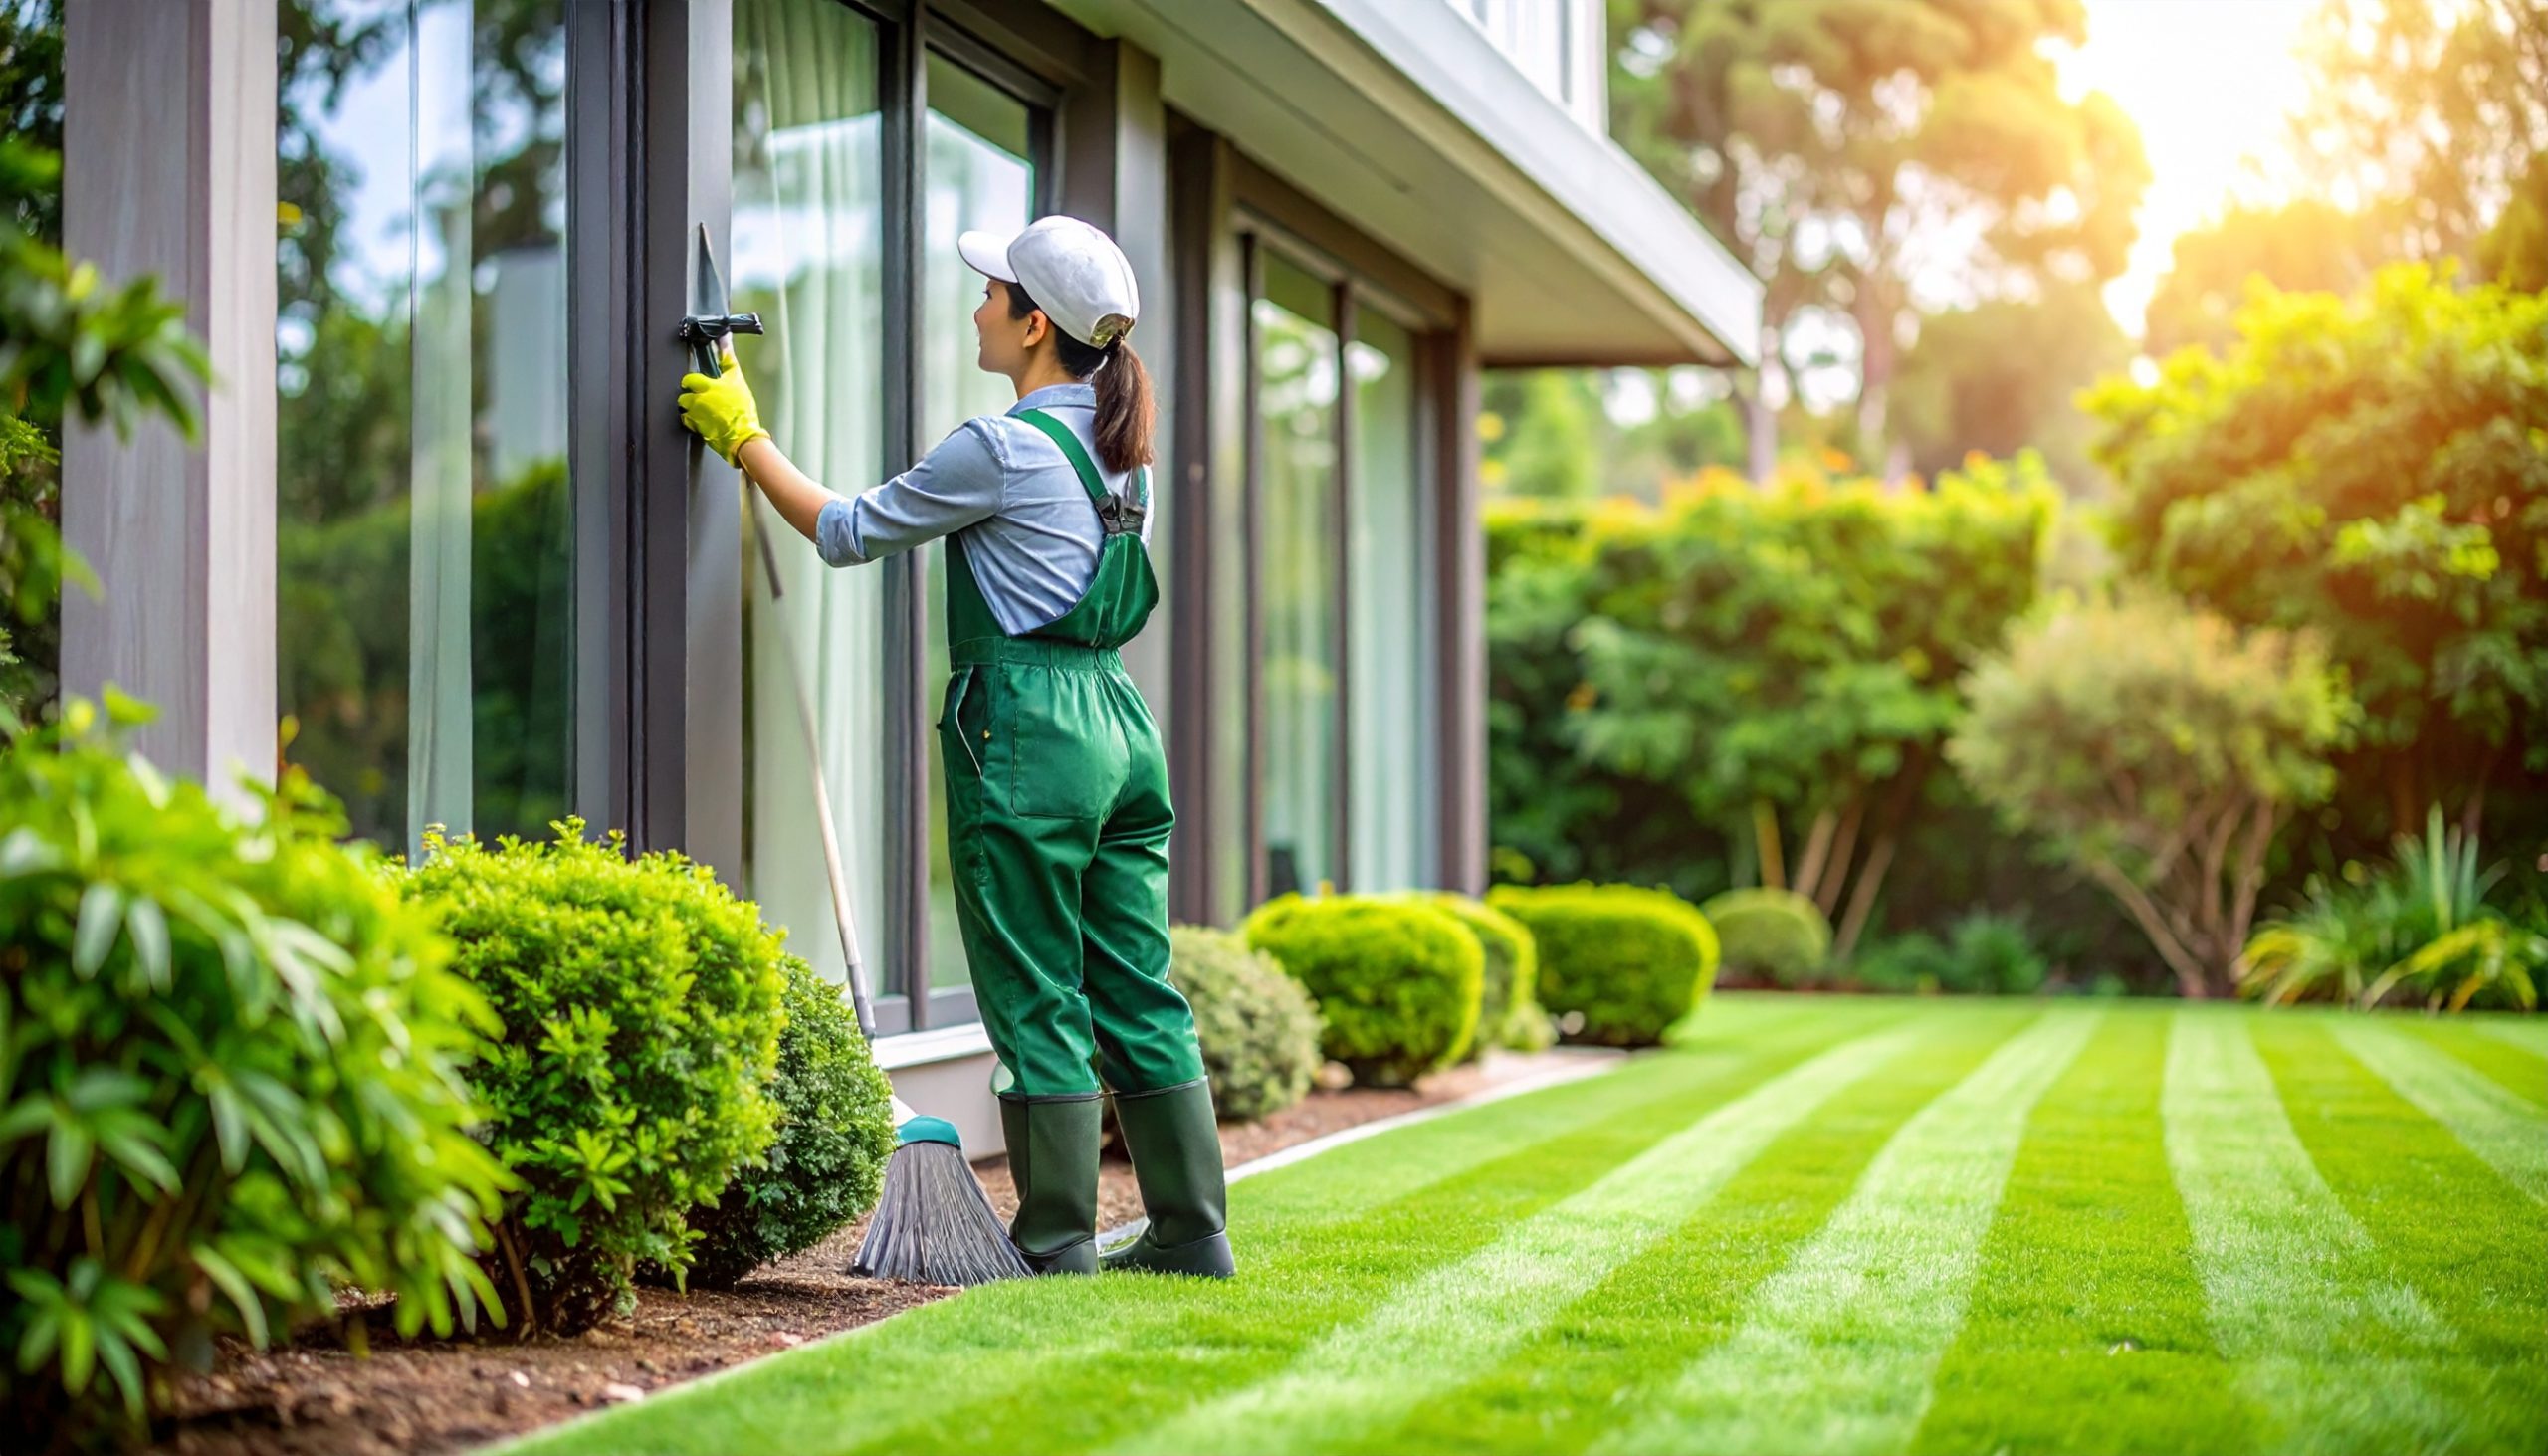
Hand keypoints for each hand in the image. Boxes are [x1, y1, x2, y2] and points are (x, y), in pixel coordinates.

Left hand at [678, 348, 770, 464]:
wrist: (744, 437)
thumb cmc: (742, 410)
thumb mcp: (737, 380)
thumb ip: (728, 359)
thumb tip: (724, 339)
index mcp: (705, 387)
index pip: (688, 379)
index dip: (692, 382)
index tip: (697, 384)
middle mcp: (696, 401)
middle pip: (683, 396)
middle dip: (690, 397)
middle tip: (703, 399)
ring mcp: (695, 417)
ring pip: (684, 410)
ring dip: (691, 410)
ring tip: (705, 411)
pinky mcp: (696, 430)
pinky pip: (689, 423)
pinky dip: (695, 422)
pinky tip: (706, 421)